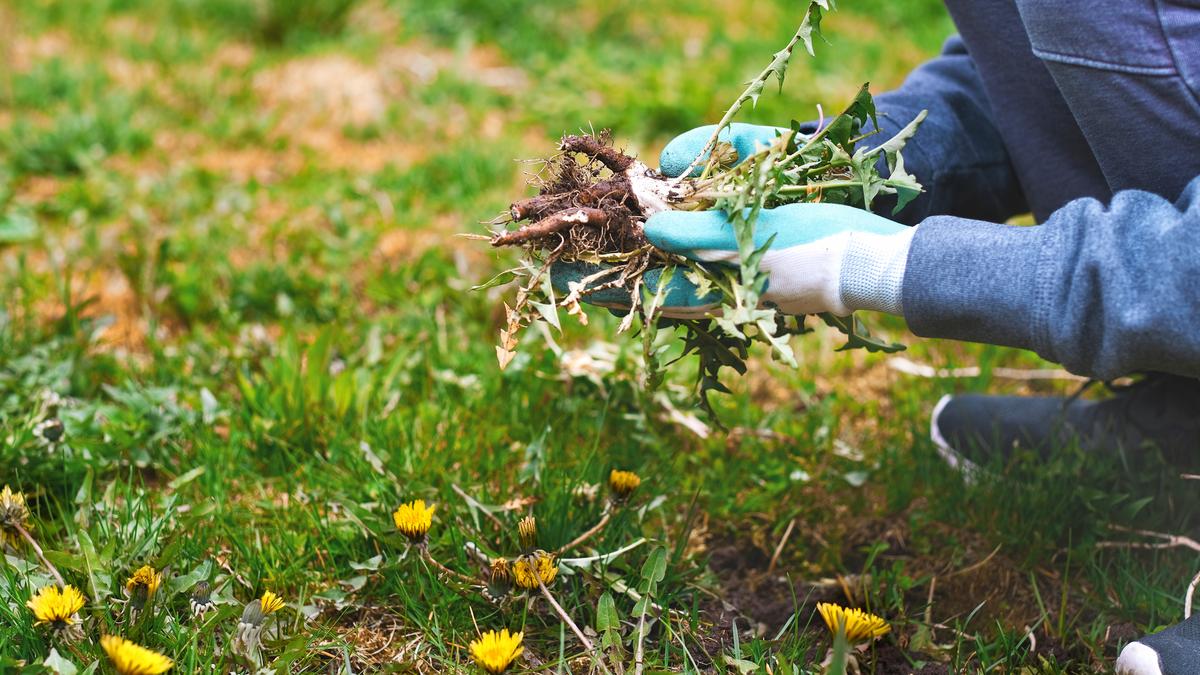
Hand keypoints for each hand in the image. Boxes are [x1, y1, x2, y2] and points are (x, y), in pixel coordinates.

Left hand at [550, 124, 914, 318]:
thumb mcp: (753, 238)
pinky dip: (671, 242)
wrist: (873, 261)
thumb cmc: (815, 250)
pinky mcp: (747, 256)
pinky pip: (695, 253)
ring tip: (597, 243)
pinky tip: (657, 230)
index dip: (595, 280)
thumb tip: (649, 227)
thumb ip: (699, 234)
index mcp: (708, 289)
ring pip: (665, 266)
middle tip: (562, 255)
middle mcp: (710, 284)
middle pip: (643, 279)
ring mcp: (728, 272)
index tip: (554, 270)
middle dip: (605, 267)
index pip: (636, 288)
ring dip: (632, 254)